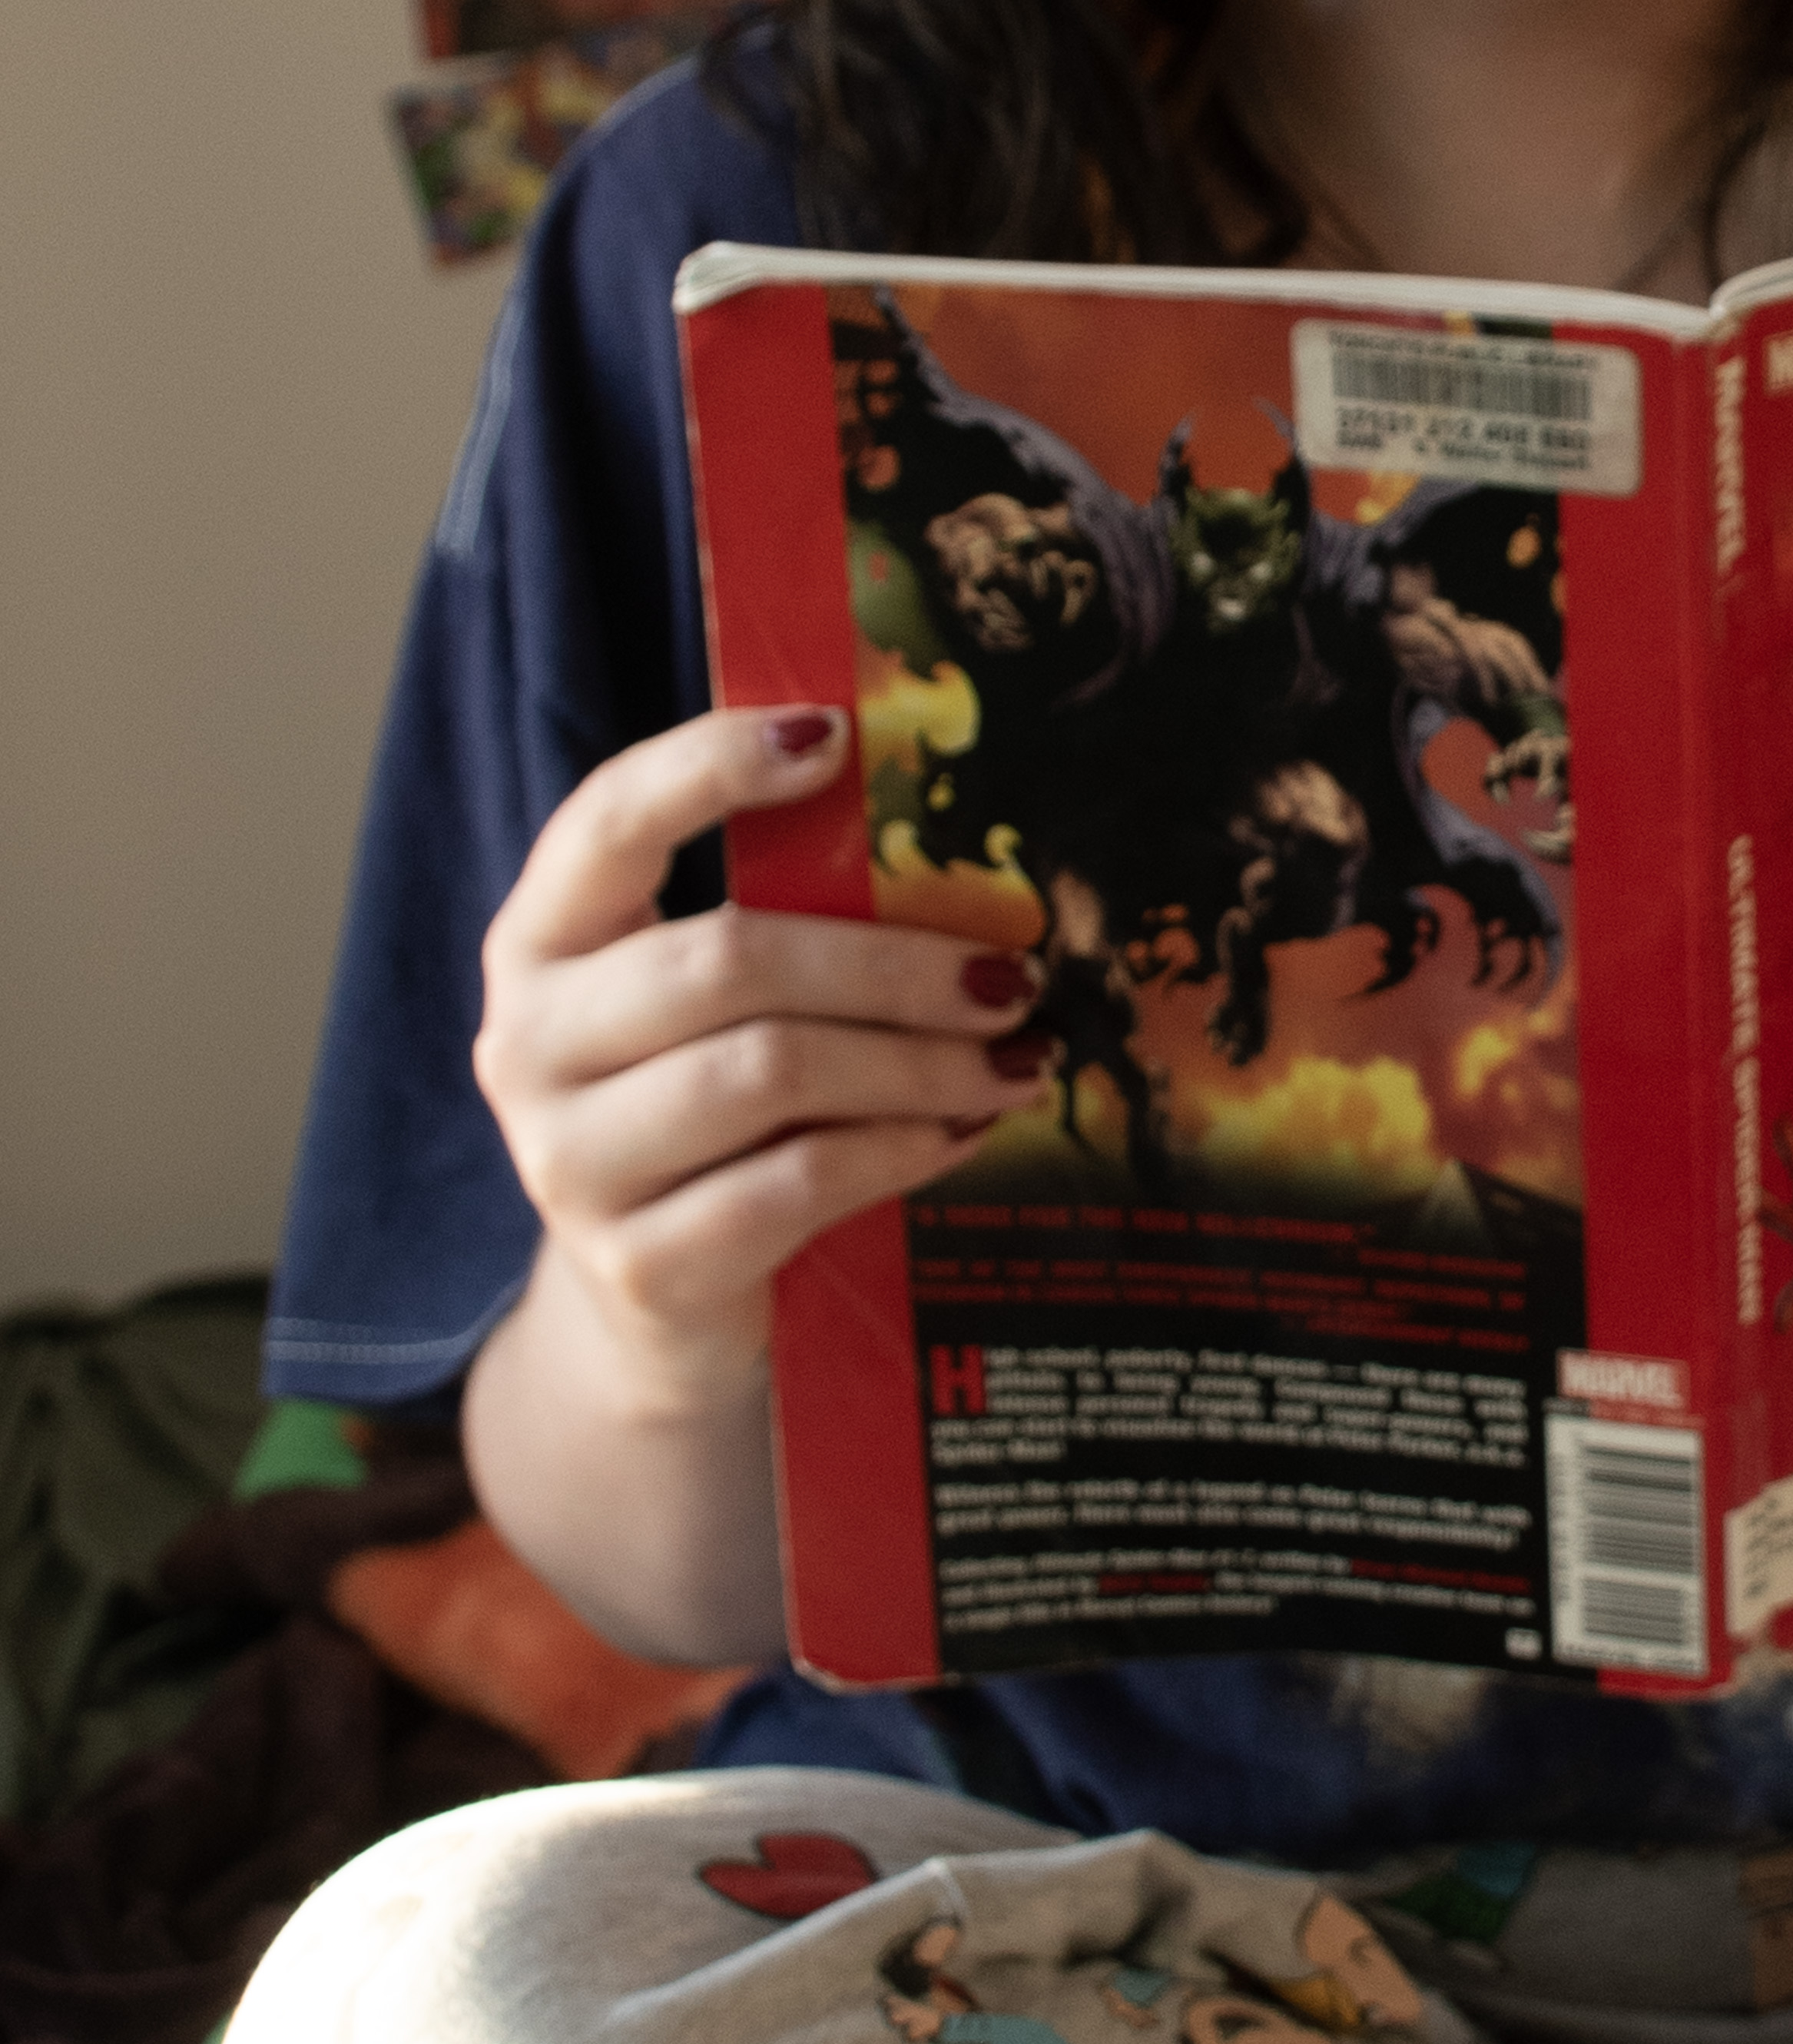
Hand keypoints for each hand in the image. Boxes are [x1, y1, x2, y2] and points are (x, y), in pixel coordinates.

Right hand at [471, 703, 1041, 1412]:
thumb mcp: (711, 1006)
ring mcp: (568, 1162)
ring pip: (771, 1072)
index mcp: (542, 940)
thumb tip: (945, 835)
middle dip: (894, 964)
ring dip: (920, 1061)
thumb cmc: (706, 1112)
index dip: (713, 765)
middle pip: (729, 962)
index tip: (836, 736)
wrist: (651, 1307)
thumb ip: (781, 919)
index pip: (607, 818)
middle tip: (1014, 976)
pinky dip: (900, 1149)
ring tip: (1015, 1059)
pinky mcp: (638, 1264)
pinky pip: (798, 1183)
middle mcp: (526, 1042)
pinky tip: (959, 1134)